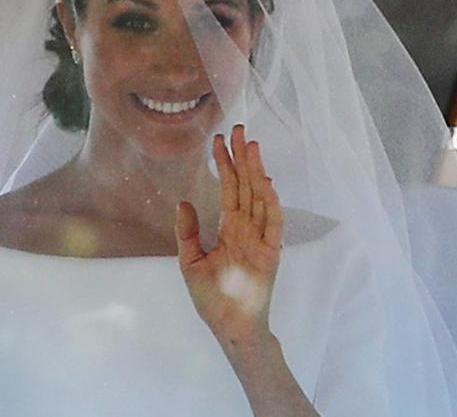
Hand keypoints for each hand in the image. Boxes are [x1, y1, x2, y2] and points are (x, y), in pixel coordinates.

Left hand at [175, 124, 283, 348]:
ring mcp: (261, 240)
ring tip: (251, 145)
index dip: (225, 165)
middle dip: (242, 157)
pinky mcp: (271, 254)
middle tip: (238, 129)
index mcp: (230, 229)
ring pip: (259, 198)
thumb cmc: (212, 299)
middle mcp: (247, 230)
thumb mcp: (191, 262)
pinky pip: (273, 225)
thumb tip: (183, 202)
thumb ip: (188, 232)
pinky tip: (266, 183)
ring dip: (256, 172)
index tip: (219, 140)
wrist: (230, 326)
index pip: (229, 189)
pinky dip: (271, 205)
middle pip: (245, 186)